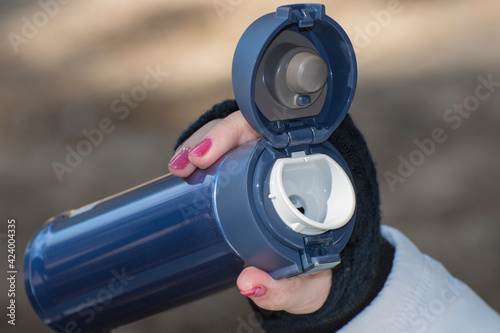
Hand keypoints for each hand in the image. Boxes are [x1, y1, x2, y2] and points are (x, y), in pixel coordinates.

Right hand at [169, 111, 331, 313]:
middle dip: (210, 137)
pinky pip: (221, 156)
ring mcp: (261, 169)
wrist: (312, 280)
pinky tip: (180, 168)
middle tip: (186, 163)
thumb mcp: (302, 285)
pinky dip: (198, 156)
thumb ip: (281, 288)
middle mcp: (283, 164)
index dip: (237, 134)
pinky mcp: (243, 178)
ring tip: (178, 166)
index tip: (209, 155)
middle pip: (245, 131)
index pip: (274, 134)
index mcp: (306, 177)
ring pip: (228, 138)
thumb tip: (248, 283)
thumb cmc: (311, 273)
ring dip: (197, 145)